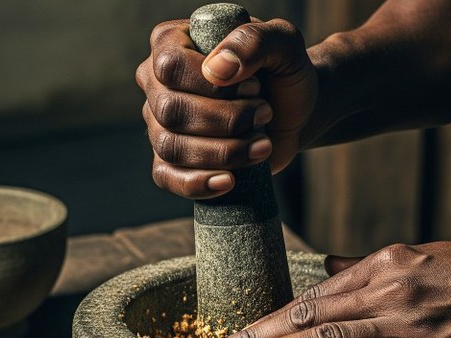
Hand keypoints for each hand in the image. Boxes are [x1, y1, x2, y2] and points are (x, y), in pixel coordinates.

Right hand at [135, 17, 317, 198]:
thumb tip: (217, 69)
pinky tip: (229, 181)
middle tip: (264, 115)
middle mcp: (156, 83)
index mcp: (172, 42)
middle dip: (226, 121)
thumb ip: (253, 41)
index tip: (254, 88)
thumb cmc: (283, 72)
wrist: (293, 112)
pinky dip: (198, 184)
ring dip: (224, 152)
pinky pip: (167, 177)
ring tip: (262, 144)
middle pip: (171, 111)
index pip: (171, 66)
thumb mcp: (283, 44)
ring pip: (171, 146)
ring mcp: (159, 123)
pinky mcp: (172, 159)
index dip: (213, 86)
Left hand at [203, 242, 450, 337]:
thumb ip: (370, 265)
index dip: (271, 315)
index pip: (315, 293)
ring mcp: (410, 329)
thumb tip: (325, 264)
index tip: (235, 331)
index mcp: (387, 266)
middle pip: (311, 317)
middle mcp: (390, 292)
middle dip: (258, 337)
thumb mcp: (424, 256)